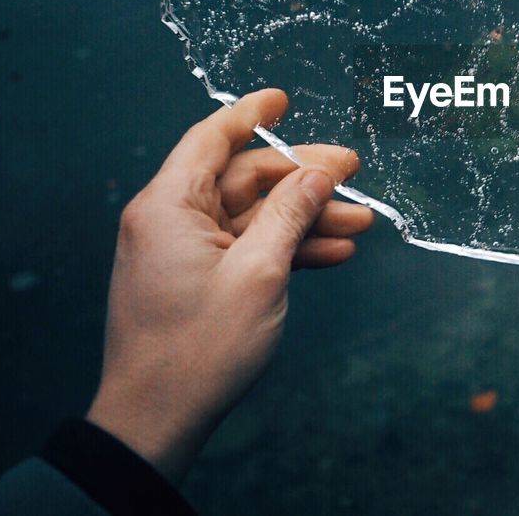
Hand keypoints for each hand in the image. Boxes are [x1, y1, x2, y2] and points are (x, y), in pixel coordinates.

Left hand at [86, 89, 372, 482]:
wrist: (157, 420)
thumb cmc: (198, 348)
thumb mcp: (259, 273)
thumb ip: (291, 213)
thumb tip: (318, 171)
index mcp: (169, 206)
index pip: (212, 139)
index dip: (251, 114)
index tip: (284, 97)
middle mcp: (170, 221)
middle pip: (244, 180)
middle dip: (303, 178)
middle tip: (354, 174)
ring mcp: (183, 253)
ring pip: (253, 218)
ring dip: (305, 219)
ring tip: (361, 223)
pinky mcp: (196, 281)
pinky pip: (246, 249)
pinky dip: (286, 249)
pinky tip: (332, 253)